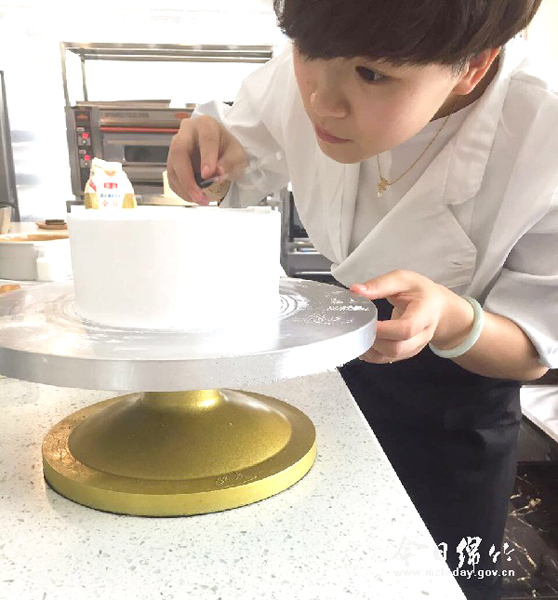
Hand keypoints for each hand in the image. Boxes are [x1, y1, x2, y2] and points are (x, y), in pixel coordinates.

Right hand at [167, 115, 247, 204]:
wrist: (219, 149)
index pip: (206, 139)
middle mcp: (186, 132)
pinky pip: (171, 176)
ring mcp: (176, 145)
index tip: (208, 175)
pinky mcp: (172, 160)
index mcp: (206, 125)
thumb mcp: (237, 154)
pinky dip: (180, 190)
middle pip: (179, 152)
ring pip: (172, 166)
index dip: (206, 157)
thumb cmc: (227, 149)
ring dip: (184, 188)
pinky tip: (192, 197)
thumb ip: (230, 162)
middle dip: (187, 178)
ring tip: (199, 200)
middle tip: (198, 195)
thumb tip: (217, 174)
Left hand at [350, 270, 474, 363]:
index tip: (368, 321)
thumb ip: (380, 285)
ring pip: (391, 357)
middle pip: (398, 348)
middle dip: (375, 341)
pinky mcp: (406, 353)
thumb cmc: (419, 291)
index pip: (407, 328)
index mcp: (425, 313)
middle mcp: (422, 334)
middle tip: (361, 327)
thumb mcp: (403, 280)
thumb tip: (355, 291)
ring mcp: (415, 347)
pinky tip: (363, 342)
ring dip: (371, 349)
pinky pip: (387, 359)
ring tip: (359, 333)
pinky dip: (372, 354)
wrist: (437, 308)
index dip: (384, 329)